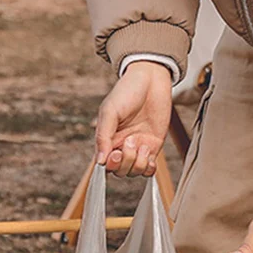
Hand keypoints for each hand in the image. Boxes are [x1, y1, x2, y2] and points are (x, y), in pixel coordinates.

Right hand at [95, 61, 172, 176]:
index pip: (105, 165)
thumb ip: (103, 137)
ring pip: (134, 172)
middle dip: (125, 163)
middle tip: (130, 142)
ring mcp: (137, 149)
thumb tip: (100, 162)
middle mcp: (121, 147)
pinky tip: (148, 152)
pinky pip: (149, 170)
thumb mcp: (109, 112)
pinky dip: (148, 167)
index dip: (110, 165)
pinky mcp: (153, 148)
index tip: (114, 153)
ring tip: (141, 143)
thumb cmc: (126, 92)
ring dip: (137, 163)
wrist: (150, 80)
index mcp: (107, 140)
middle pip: (119, 172)